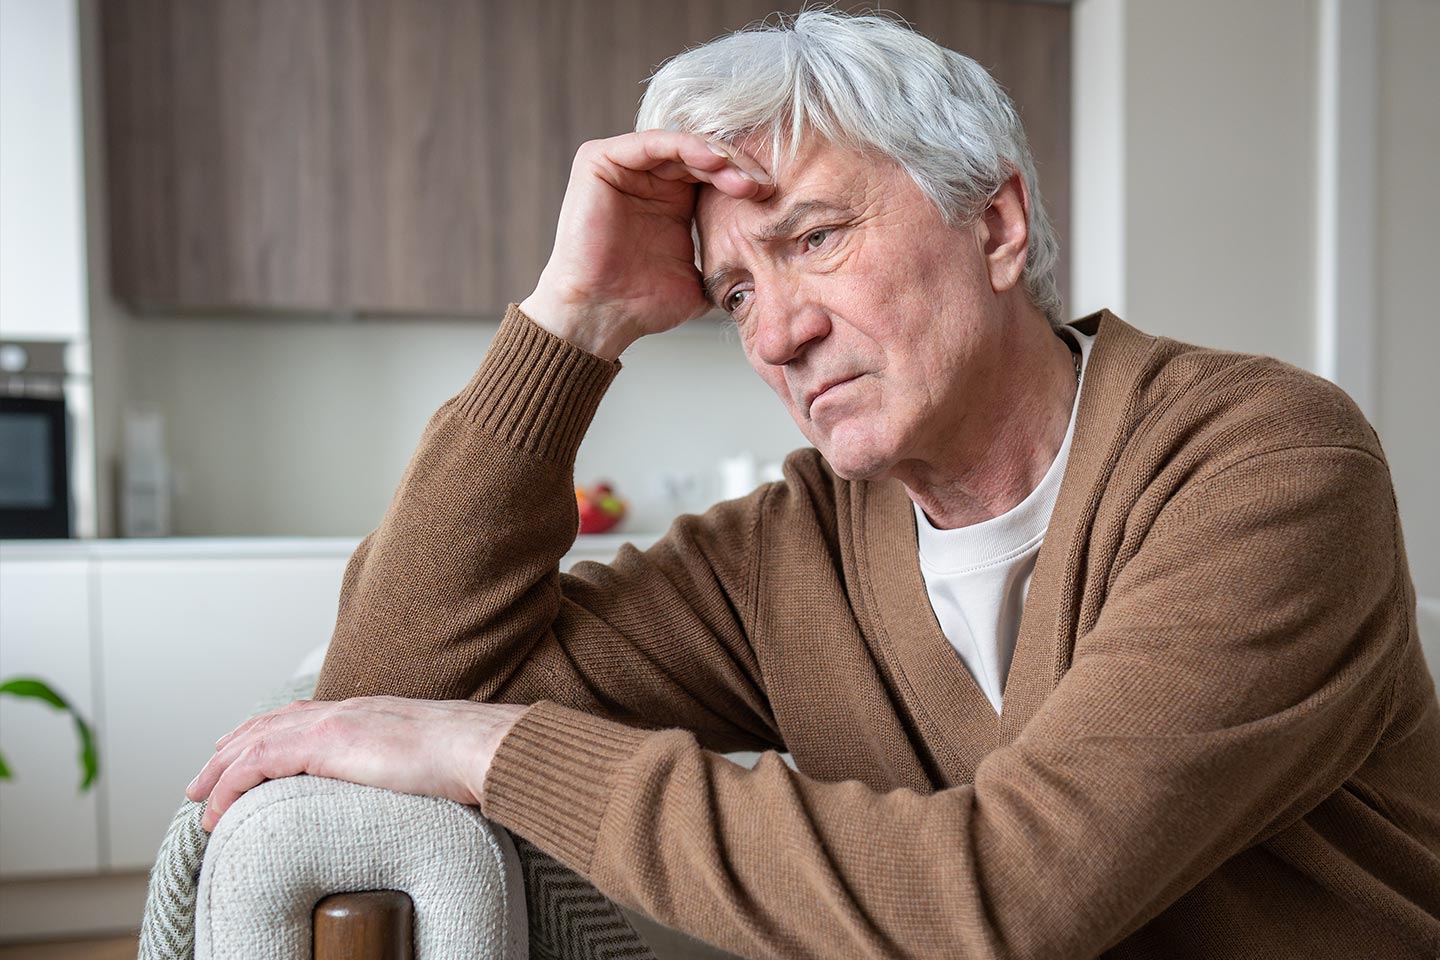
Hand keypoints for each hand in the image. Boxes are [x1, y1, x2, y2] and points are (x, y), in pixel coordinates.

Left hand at [185, 696, 528, 831]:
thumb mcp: (430, 755)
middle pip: (269, 724)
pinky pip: (258, 762)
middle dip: (231, 750)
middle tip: (203, 778)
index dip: (267, 732)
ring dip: (220, 772)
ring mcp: (334, 722)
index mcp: (368, 712)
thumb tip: (413, 782)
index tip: (243, 751)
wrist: (481, 746)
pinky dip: (231, 784)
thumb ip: (408, 761)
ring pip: (254, 741)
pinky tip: (217, 809)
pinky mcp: (326, 741)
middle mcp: (345, 709)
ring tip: (199, 799)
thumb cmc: (470, 758)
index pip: (303, 717)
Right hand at [520, 129, 774, 359]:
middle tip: (765, 187)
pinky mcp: (600, 160)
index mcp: (673, 200)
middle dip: (738, 167)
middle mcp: (649, 178)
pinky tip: (714, 162)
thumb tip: (773, 271)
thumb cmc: (642, 303)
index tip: (775, 198)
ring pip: (683, 144)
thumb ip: (729, 265)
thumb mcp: (701, 280)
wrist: (600, 316)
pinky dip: (686, 147)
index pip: (716, 174)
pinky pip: (652, 142)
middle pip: (703, 154)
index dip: (745, 181)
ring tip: (744, 179)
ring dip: (719, 156)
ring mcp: (624, 166)